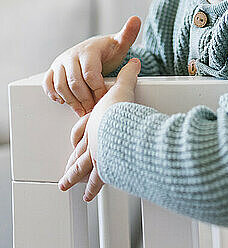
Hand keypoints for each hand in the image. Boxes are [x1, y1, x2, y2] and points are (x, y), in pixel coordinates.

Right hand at [42, 16, 140, 116]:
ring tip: (83, 110)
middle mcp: (72, 55)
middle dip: (85, 99)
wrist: (94, 51)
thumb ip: (128, 34)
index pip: (90, 73)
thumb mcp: (120, 44)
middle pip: (74, 83)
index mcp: (88, 50)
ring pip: (61, 86)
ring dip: (71, 101)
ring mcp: (61, 63)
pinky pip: (48, 84)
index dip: (98, 89)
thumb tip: (136, 19)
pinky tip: (65, 102)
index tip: (106, 98)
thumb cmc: (108, 51)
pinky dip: (54, 94)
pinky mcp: (53, 70)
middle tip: (94, 109)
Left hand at [58, 58, 140, 201]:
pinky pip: (97, 179)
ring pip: (83, 168)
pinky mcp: (104, 165)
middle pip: (78, 153)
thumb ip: (128, 75)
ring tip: (67, 186)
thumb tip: (134, 62)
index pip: (80, 131)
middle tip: (64, 174)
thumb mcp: (123, 87)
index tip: (74, 142)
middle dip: (71, 164)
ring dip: (75, 178)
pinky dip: (92, 188)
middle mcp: (92, 140)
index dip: (77, 136)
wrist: (120, 124)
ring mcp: (96, 154)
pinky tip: (89, 195)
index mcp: (94, 122)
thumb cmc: (120, 109)